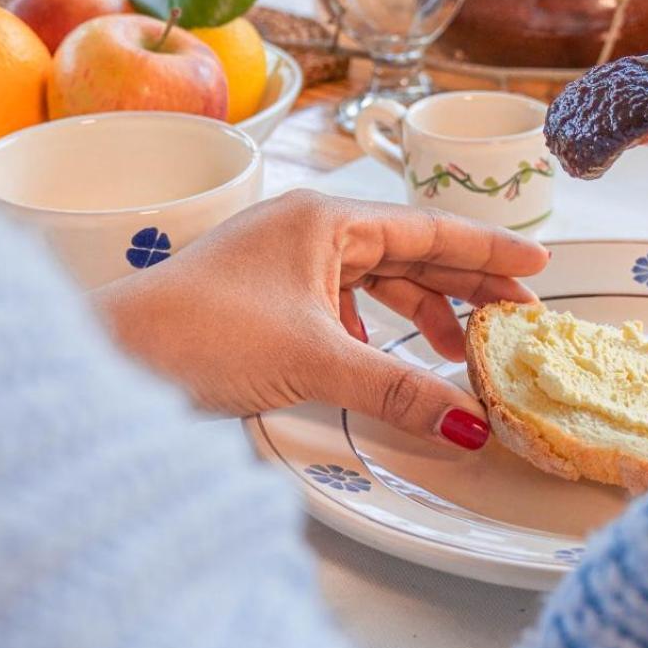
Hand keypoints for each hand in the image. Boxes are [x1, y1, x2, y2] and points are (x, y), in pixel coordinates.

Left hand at [93, 190, 547, 443]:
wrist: (109, 357)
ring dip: (420, 314)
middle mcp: (306, 231)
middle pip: (407, 252)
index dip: (487, 250)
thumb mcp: (316, 360)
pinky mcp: (264, 298)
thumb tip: (468, 426)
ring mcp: (282, 264)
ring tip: (461, 352)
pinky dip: (374, 332)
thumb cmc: (200, 335)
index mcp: (325, 221)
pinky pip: (340, 306)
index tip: (537, 266)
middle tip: (517, 316)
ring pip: (374, 282)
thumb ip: (399, 390)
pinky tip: (384, 360)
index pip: (428, 228)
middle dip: (464, 285)